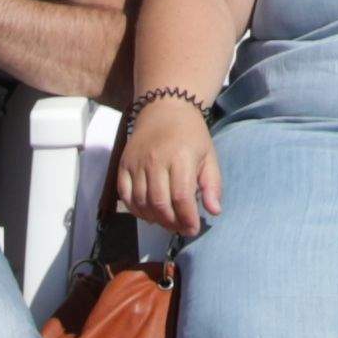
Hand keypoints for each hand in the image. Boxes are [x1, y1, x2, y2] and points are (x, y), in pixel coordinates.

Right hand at [119, 99, 221, 235]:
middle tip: (180, 229)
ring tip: (167, 222)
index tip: (193, 229)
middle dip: (171, 223)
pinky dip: (135, 210)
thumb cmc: (191, 134)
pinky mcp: (123, 164)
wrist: (165, 108)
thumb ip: (212, 185)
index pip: (181, 197)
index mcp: (180, 157)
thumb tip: (214, 211)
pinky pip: (125, 195)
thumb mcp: (209, 156)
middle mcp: (155, 160)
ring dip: (154, 219)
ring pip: (141, 202)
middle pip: (159, 203)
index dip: (187, 219)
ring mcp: (136, 163)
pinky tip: (148, 213)